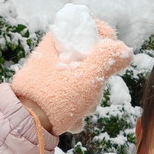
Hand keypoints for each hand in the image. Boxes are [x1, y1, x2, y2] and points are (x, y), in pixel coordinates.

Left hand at [11, 19, 132, 135]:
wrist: (27, 126)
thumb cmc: (57, 96)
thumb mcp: (89, 75)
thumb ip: (110, 59)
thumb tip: (126, 51)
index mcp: (57, 41)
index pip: (86, 26)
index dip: (105, 38)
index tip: (113, 54)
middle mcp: (51, 56)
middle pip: (87, 59)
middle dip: (96, 80)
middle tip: (93, 91)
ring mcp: (48, 77)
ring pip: (80, 81)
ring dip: (86, 99)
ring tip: (80, 110)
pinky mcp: (46, 97)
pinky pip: (68, 97)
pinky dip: (74, 110)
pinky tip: (71, 120)